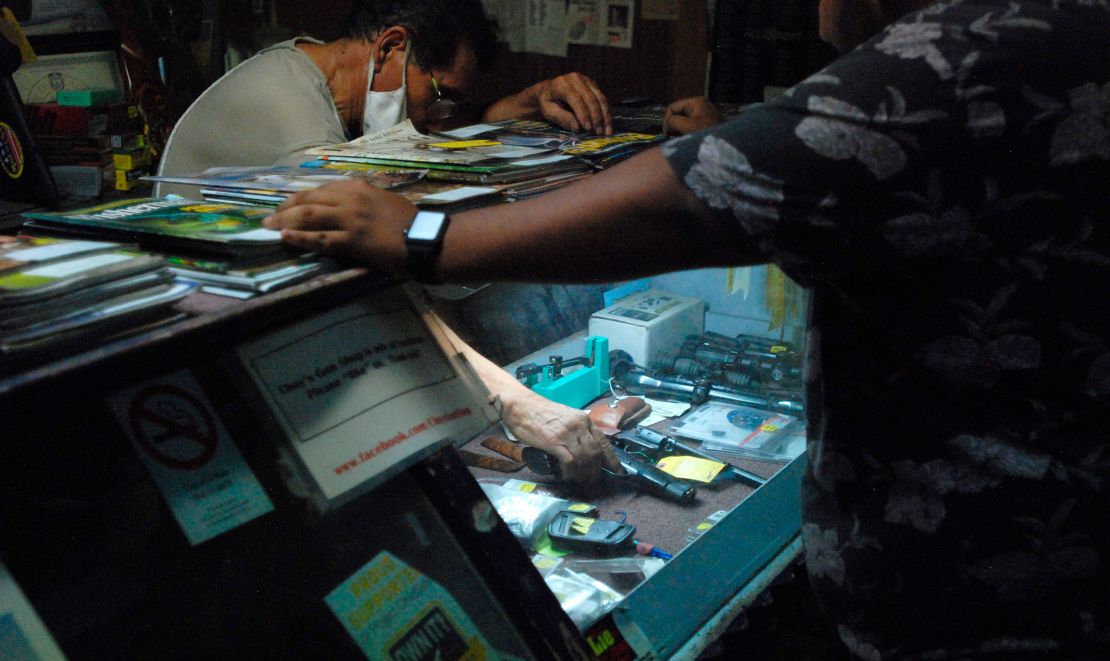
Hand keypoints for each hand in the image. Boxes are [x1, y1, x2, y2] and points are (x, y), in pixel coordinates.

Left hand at [262, 179, 416, 273]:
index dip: (299, 197)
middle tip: (269, 216)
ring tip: (268, 226)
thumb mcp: (383, 200)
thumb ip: (362, 200)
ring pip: (309, 216)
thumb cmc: (409, 222)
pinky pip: (320, 238)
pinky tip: (285, 238)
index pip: (320, 189)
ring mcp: (350, 219)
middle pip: (308, 200)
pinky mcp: (352, 240)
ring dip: (285, 221)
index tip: (286, 204)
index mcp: (358, 187)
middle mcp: (351, 199)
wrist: (425, 239)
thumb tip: (343, 207)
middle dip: (285, 208)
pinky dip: (300, 238)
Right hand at [499, 385, 621, 483]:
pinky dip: (571, 472)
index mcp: (584, 419)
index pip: (604, 441)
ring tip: (581, 481)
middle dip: (596, 470)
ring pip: (585, 459)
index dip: (612, 459)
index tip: (617, 471)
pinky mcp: (555, 442)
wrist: (521, 406)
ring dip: (584, 474)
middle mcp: (579, 426)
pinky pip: (570, 461)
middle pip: (595, 453)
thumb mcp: (566, 417)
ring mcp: (568, 434)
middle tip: (593, 480)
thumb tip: (583, 448)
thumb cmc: (540, 412)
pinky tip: (568, 477)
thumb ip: (576, 429)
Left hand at [534, 72, 612, 134]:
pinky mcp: (593, 84)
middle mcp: (575, 78)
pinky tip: (607, 124)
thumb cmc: (547, 102)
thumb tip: (578, 128)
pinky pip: (602, 98)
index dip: (583, 114)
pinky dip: (606, 112)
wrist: (549, 89)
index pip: (576, 99)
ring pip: (600, 98)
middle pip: (590, 98)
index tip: (588, 129)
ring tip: (607, 132)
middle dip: (596, 117)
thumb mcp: (548, 111)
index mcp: (561, 84)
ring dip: (605, 116)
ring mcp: (586, 80)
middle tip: (599, 133)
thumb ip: (561, 118)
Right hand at [663, 96, 723, 135]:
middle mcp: (700, 105)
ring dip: (679, 130)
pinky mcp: (706, 124)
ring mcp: (704, 115)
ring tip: (680, 139)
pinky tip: (687, 140)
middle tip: (672, 137)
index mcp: (696, 102)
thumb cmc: (706, 134)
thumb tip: (667, 124)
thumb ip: (673, 121)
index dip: (666, 120)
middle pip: (678, 113)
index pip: (672, 107)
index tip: (666, 133)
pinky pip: (691, 126)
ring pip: (684, 121)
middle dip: (673, 125)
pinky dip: (687, 133)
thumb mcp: (686, 126)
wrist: (725, 147)